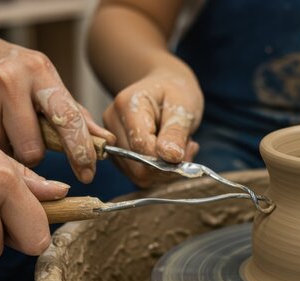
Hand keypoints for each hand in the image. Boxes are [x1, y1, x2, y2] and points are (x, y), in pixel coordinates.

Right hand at [0, 9, 114, 182]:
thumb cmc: (2, 65)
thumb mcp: (41, 76)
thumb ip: (72, 110)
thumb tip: (105, 140)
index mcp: (38, 71)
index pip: (68, 118)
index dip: (81, 150)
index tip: (89, 172)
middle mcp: (9, 81)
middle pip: (33, 149)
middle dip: (32, 152)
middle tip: (22, 133)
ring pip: (7, 153)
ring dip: (6, 146)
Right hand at [103, 71, 201, 186]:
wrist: (165, 87)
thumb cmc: (175, 92)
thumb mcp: (183, 106)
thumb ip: (176, 132)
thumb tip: (170, 157)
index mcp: (127, 105)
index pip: (140, 145)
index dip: (164, 158)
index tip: (186, 153)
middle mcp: (112, 123)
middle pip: (136, 165)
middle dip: (167, 167)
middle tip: (188, 150)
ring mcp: (112, 140)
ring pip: (137, 174)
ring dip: (165, 171)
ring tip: (181, 149)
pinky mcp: (117, 154)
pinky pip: (138, 174)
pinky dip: (159, 171)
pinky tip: (170, 154)